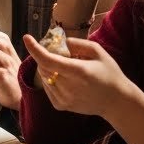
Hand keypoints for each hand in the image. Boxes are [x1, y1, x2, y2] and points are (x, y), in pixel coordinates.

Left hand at [24, 32, 138, 122]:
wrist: (116, 102)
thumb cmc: (109, 73)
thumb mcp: (98, 52)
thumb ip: (78, 44)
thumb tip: (60, 43)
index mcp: (78, 71)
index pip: (48, 60)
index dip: (34, 48)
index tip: (27, 37)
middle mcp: (68, 87)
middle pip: (43, 67)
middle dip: (46, 56)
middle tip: (61, 54)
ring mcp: (63, 98)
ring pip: (44, 77)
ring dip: (48, 68)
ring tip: (67, 68)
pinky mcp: (61, 105)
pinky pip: (47, 87)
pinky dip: (50, 79)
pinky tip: (65, 79)